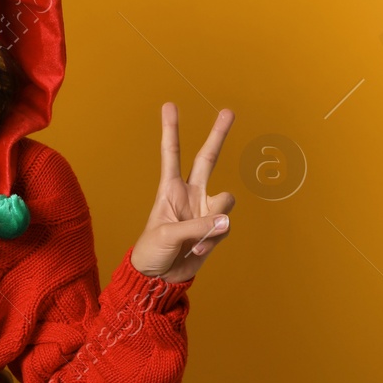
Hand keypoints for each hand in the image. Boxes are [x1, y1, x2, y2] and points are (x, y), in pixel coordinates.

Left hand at [130, 103, 235, 283]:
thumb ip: (196, 226)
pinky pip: (224, 229)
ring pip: (226, 199)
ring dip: (215, 219)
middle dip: (218, 135)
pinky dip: (211, 241)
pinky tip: (196, 250)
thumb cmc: (153, 251)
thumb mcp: (166, 235)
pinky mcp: (216, 229)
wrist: (160, 277)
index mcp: (170, 188)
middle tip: (228, 111)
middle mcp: (191, 194)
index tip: (170, 105)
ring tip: (195, 239)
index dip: (171, 130)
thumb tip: (224, 220)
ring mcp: (205, 210)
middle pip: (208, 159)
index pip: (172, 154)